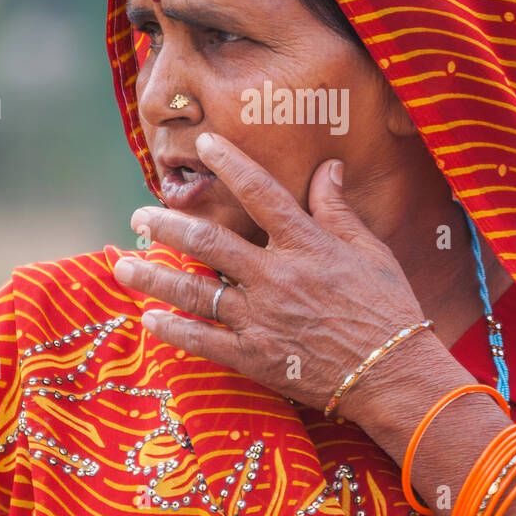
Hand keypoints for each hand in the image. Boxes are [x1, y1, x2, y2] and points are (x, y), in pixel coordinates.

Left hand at [112, 130, 447, 418]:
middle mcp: (276, 277)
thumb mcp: (369, 250)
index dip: (232, 162)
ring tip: (122, 264)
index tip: (205, 142)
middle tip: (139, 214)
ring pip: (196, 292)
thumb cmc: (387, 307)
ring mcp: (262, 319)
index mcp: (306, 245)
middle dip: (170, 226)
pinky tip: (149, 319)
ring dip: (155, 277)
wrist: (394, 373)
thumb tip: (328, 166)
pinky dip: (174, 330)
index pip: (261, 193)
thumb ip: (337, 209)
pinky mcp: (256, 358)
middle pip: (210, 244)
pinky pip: (205, 342)